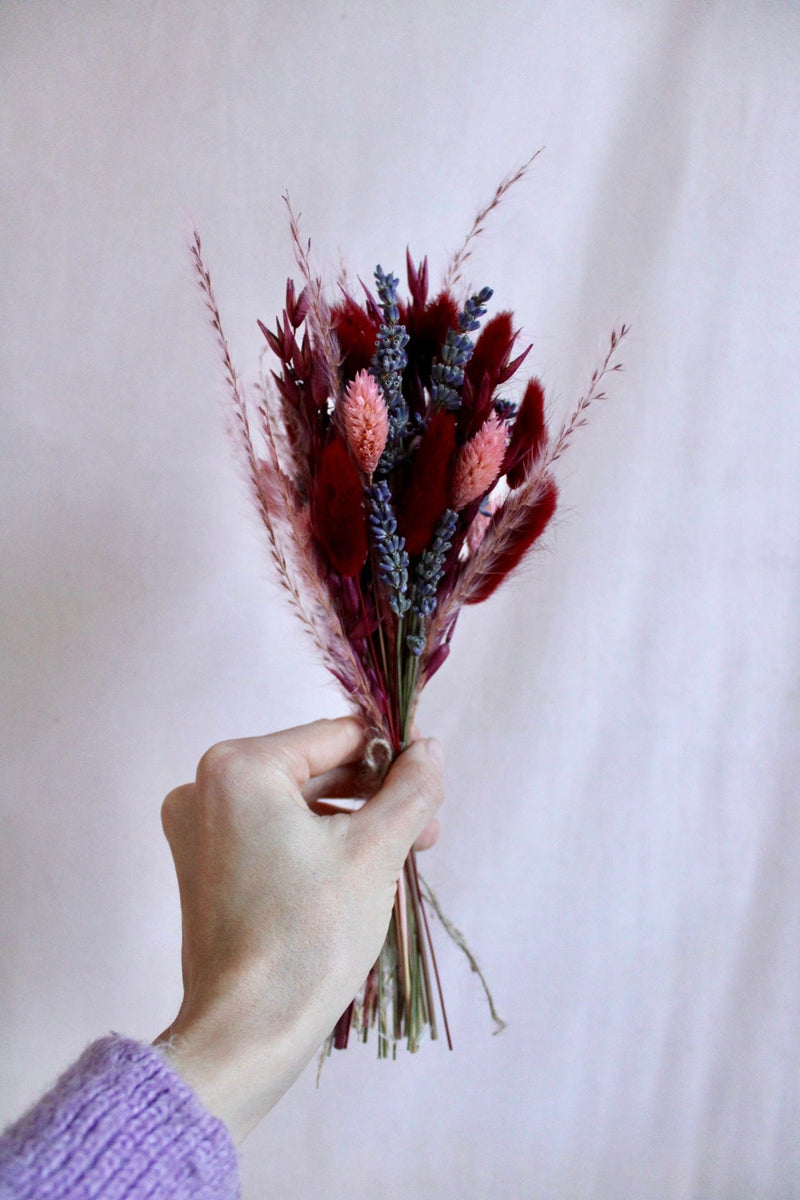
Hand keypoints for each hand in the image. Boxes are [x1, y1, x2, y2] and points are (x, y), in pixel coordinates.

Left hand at [156, 717, 443, 1142]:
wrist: (247, 1032)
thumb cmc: (308, 937)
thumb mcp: (375, 851)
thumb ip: (411, 789)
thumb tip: (431, 749)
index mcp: (238, 767)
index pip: (336, 737)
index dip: (392, 755)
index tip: (432, 777)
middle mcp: (204, 788)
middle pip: (315, 770)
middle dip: (375, 797)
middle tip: (425, 831)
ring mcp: (197, 830)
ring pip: (296, 805)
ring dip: (352, 823)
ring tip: (401, 856)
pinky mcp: (202, 867)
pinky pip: (272, 834)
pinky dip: (316, 845)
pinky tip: (359, 874)